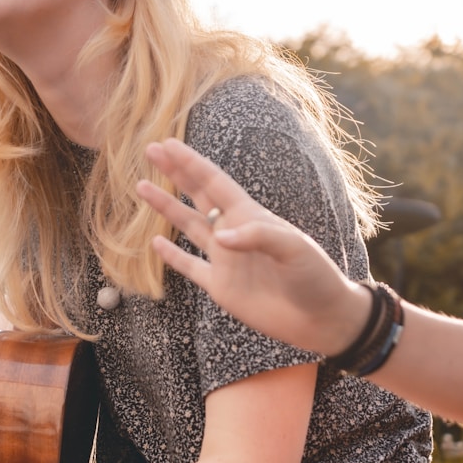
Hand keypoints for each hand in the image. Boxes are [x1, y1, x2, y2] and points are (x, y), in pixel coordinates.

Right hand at [138, 138, 370, 356]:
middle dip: (175, 173)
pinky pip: (191, 267)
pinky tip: (156, 242)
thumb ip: (258, 236)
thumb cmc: (314, 277)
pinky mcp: (221, 287)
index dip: (192, 163)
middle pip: (197, 196)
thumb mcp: (294, 248)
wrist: (321, 318)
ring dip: (167, 208)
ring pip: (188, 227)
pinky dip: (172, 256)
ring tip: (142, 187)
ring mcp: (225, 260)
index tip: (169, 143)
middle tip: (151, 150)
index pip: (215, 183)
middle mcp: (234, 233)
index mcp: (251, 216)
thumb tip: (220, 236)